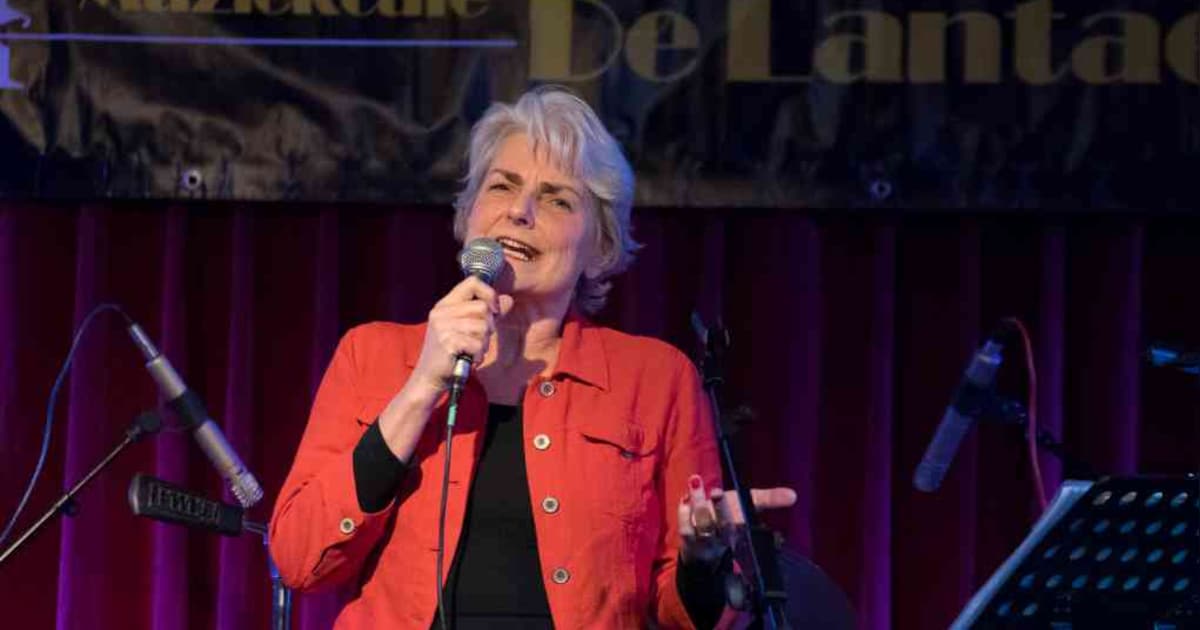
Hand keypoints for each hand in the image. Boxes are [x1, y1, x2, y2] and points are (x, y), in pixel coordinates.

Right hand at [407, 276, 511, 397]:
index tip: (494, 310)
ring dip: (484, 343)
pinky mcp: (447, 342)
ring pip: (483, 326)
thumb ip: (488, 314)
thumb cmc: (452, 353)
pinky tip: (470, 359)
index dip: (489, 293)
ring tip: (472, 350)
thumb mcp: (469, 329)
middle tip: (479, 340)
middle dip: (489, 326)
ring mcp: (443, 327)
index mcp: (445, 304)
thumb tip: (509, 300)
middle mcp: (442, 312)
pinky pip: (478, 343)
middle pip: (482, 307)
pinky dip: (479, 354)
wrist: (430, 378)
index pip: (472, 282)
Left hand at [677, 474, 796, 565]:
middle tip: (713, 489)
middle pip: (715, 525)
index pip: (731, 524)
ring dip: (696, 504)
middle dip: (714, 508)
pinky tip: (684, 498)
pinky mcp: (687, 538)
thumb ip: (770, 500)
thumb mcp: (750, 508)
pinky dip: (683, 513)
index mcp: (734, 532)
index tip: (719, 492)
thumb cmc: (729, 520)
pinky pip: (684, 528)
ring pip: (698, 525)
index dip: (724, 510)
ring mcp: (701, 539)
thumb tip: (794, 495)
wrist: (706, 549)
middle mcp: (718, 538)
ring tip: (695, 482)